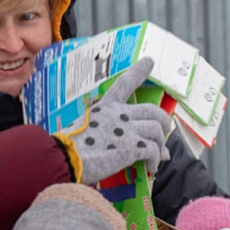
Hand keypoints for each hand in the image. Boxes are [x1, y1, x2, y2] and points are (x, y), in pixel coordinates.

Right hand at [53, 57, 170, 183]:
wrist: (65, 157)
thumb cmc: (68, 147)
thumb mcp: (82, 129)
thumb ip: (101, 131)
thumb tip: (112, 146)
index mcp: (104, 107)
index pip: (124, 84)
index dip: (138, 72)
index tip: (149, 61)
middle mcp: (118, 114)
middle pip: (152, 111)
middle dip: (163, 122)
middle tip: (164, 132)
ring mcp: (127, 129)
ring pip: (157, 130)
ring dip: (161, 144)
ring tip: (158, 156)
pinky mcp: (132, 147)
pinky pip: (154, 150)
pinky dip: (155, 160)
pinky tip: (150, 168)